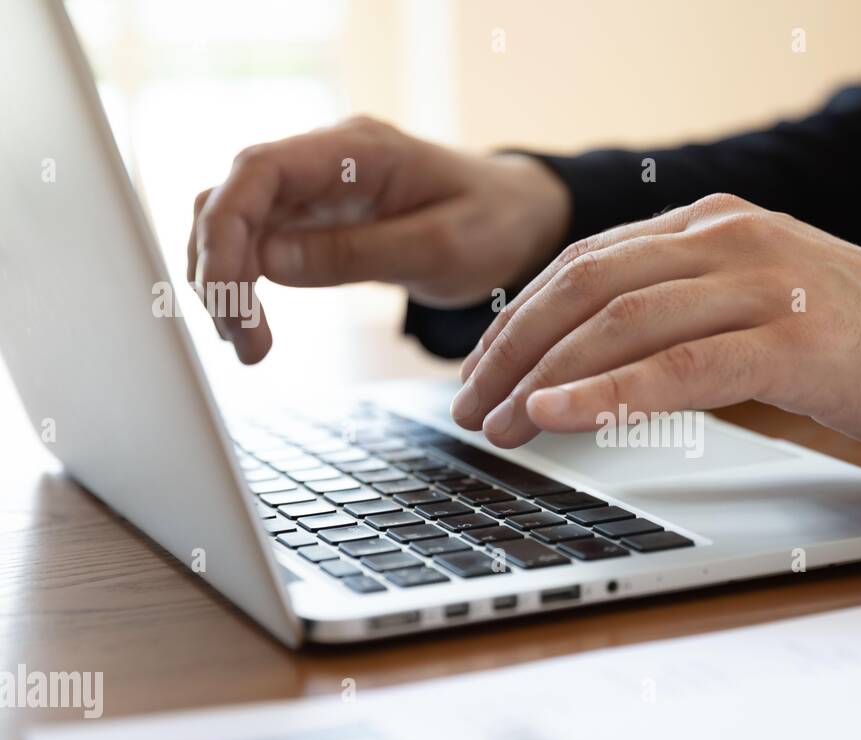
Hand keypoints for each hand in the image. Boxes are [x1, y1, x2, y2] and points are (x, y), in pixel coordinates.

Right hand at [188, 116, 570, 362]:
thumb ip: (357, 254)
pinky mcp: (314, 218)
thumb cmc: (494, 225)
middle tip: (242, 342)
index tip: (230, 296)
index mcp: (358, 150)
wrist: (520, 219)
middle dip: (219, 270)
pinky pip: (257, 244)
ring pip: (234, 224)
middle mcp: (324, 160)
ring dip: (225, 284)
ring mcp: (315, 189)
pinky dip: (244, 285)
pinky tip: (252, 328)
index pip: (258, 169)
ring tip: (248, 347)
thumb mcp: (442, 249)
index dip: (226, 229)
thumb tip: (268, 265)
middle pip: (231, 198)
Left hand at [450, 193, 860, 454]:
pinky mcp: (789, 339)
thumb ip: (680, 316)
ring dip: (544, 378)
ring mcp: (759, 283)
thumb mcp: (752, 308)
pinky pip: (677, 366)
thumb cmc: (853, 339)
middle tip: (470, 406)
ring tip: (499, 426)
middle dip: (512, 350)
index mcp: (710, 226)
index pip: (585, 263)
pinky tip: (559, 418)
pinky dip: (608, 394)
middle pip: (584, 285)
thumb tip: (591, 368)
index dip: (521, 320)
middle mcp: (726, 239)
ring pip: (619, 322)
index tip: (481, 371)